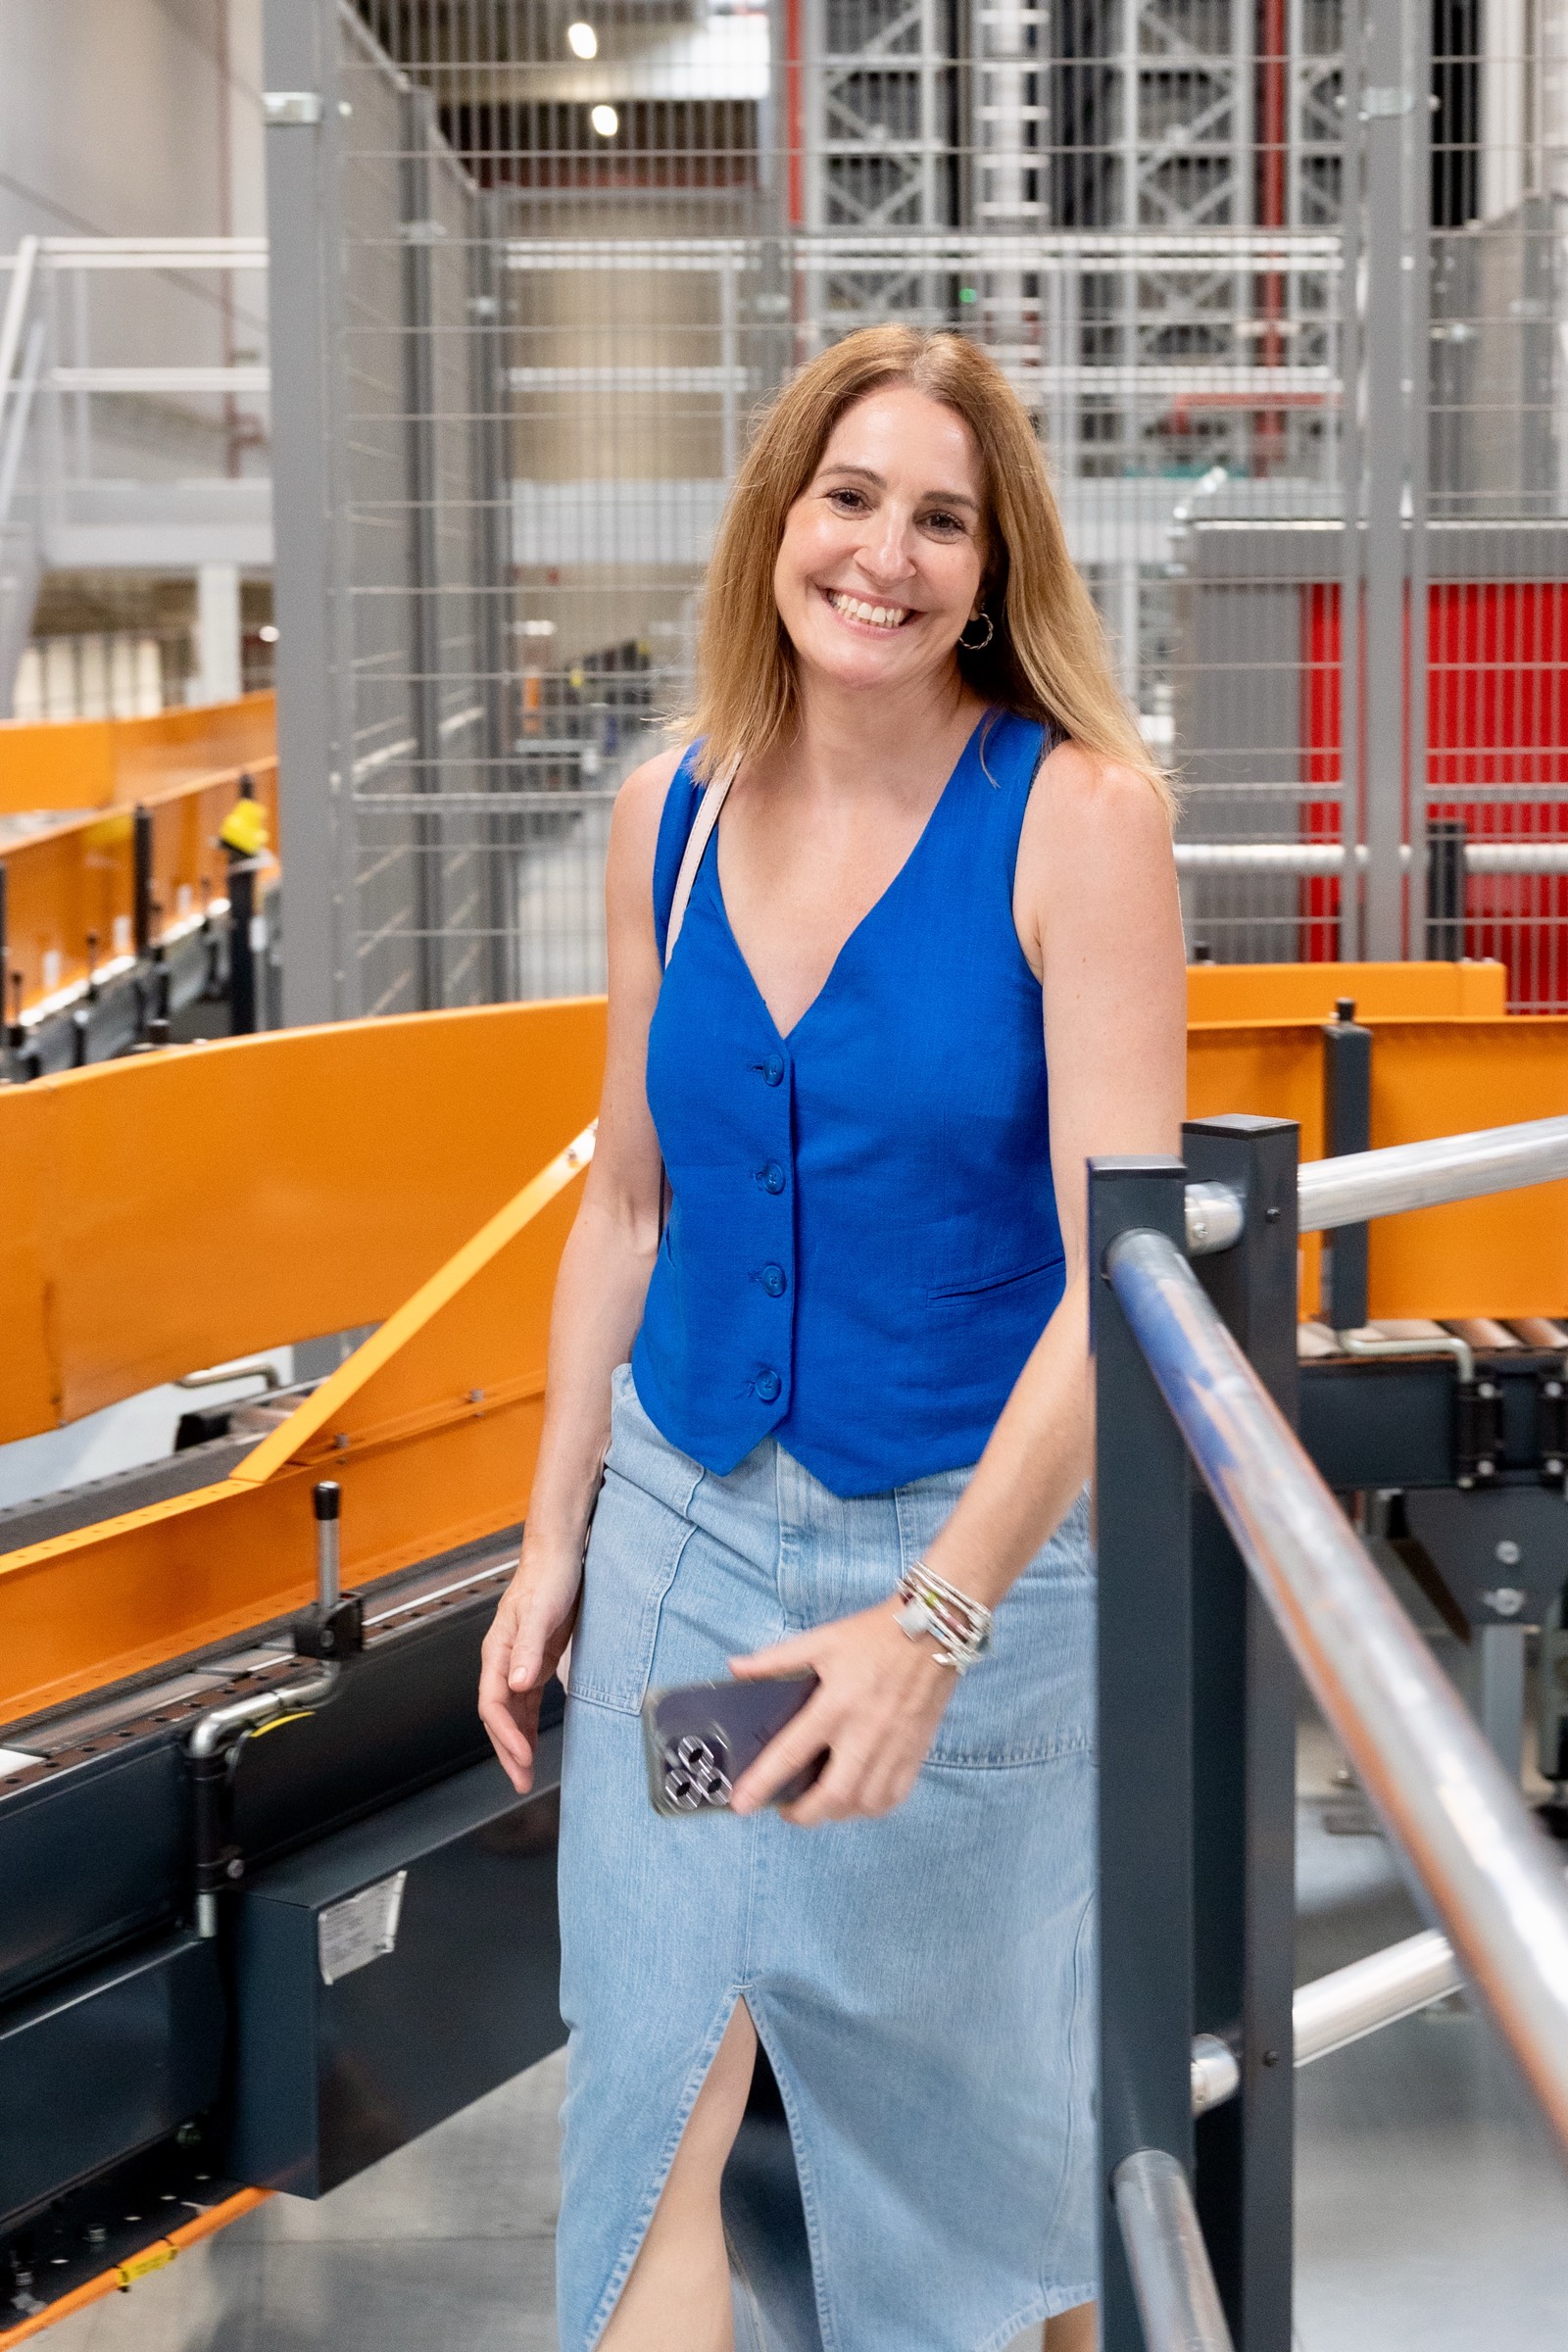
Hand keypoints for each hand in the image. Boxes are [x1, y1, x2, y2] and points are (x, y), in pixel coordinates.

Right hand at [479, 1544, 582, 1793]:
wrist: (560, 1555)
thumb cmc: (548, 1576)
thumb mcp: (541, 1611)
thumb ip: (529, 1646)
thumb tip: (518, 1683)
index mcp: (499, 1650)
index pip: (493, 1703)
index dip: (505, 1734)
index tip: (522, 1757)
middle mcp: (505, 1660)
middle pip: (498, 1715)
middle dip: (508, 1750)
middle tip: (521, 1781)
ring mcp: (520, 1662)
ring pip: (512, 1712)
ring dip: (517, 1743)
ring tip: (526, 1773)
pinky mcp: (537, 1660)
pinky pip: (527, 1702)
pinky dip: (529, 1725)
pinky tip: (535, 1742)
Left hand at [727, 1601, 955, 1825]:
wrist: (932, 1632)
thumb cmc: (872, 1637)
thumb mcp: (820, 1640)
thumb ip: (776, 1659)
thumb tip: (735, 1668)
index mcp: (835, 1705)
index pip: (791, 1753)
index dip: (762, 1783)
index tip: (741, 1805)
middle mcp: (864, 1733)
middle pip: (832, 1794)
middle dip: (804, 1814)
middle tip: (787, 1810)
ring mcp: (893, 1747)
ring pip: (863, 1803)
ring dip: (836, 1812)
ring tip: (821, 1803)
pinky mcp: (915, 1753)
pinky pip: (893, 1798)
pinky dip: (870, 1807)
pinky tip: (857, 1797)